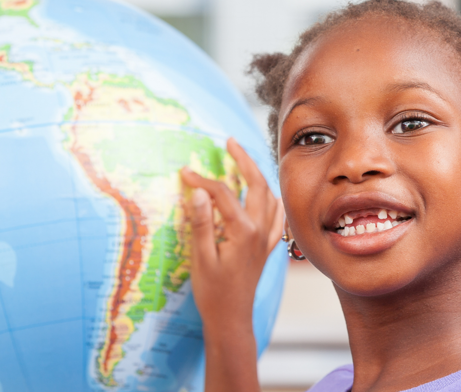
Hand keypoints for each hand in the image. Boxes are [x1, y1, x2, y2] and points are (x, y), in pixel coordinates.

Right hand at [180, 138, 282, 391]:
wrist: (232, 318)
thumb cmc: (213, 292)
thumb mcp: (201, 258)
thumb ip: (200, 223)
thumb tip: (198, 193)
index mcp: (243, 230)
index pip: (222, 193)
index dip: (202, 180)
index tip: (184, 172)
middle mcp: (260, 230)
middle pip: (256, 184)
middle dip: (244, 159)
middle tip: (230, 142)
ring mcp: (266, 237)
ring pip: (270, 196)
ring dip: (258, 175)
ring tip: (244, 161)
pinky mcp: (267, 245)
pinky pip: (276, 214)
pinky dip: (270, 197)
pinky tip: (264, 194)